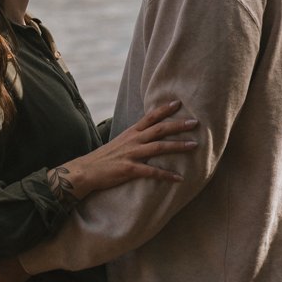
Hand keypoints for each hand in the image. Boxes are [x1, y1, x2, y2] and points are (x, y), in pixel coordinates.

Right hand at [62, 99, 198, 200]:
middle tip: (195, 122)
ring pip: (159, 147)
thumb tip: (149, 135)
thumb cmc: (104, 159)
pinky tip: (179, 178)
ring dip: (178, 146)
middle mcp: (133, 140)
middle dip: (178, 125)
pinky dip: (166, 175)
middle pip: (159, 129)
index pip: (150, 117)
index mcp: (131, 133)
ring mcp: (131, 154)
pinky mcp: (129, 169)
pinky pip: (152, 172)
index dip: (164, 109)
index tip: (178, 103)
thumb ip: (135, 138)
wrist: (86, 171)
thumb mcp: (120, 143)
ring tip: (194, 146)